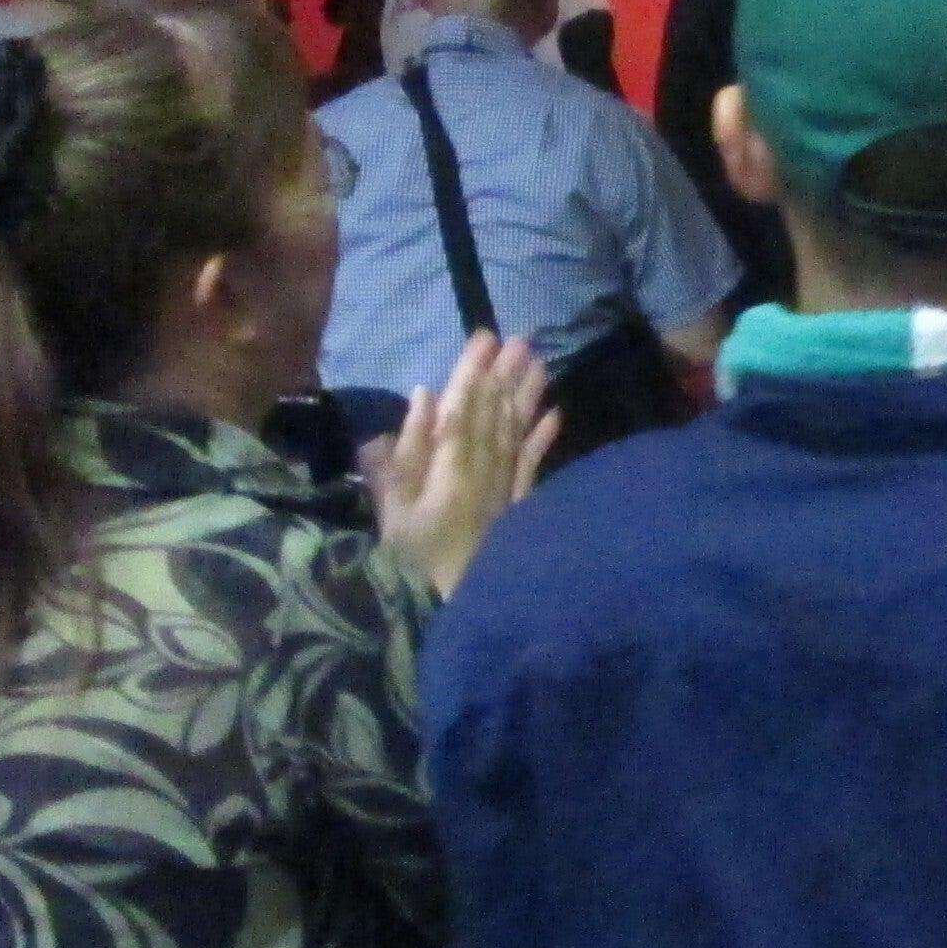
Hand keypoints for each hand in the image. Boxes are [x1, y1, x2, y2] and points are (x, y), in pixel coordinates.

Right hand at [370, 332, 558, 595]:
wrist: (457, 610)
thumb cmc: (411, 563)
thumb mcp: (392, 510)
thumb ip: (404, 452)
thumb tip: (422, 396)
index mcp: (448, 470)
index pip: (462, 409)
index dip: (472, 371)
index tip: (484, 337)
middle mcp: (483, 472)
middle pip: (496, 415)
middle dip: (506, 375)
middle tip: (520, 337)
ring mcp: (504, 491)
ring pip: (517, 434)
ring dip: (527, 396)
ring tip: (538, 362)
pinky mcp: (518, 510)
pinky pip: (533, 468)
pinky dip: (542, 440)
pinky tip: (554, 414)